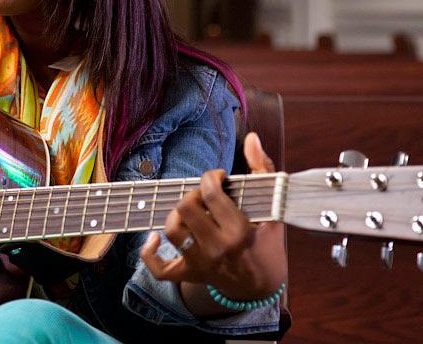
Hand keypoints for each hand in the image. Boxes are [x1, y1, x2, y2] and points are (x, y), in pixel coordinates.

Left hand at [139, 132, 286, 312]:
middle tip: (205, 195)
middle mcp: (217, 248)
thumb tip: (252, 138)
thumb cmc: (267, 241)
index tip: (217, 177)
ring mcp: (201, 263)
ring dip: (176, 214)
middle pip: (186, 208)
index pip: (211, 194)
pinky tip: (154, 238)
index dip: (210, 177)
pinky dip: (149, 253)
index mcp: (239, 231)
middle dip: (193, 193)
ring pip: (171, 229)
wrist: (262, 285)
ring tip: (190, 210)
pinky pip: (159, 269)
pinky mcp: (189, 274)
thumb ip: (261, 169)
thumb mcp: (272, 206)